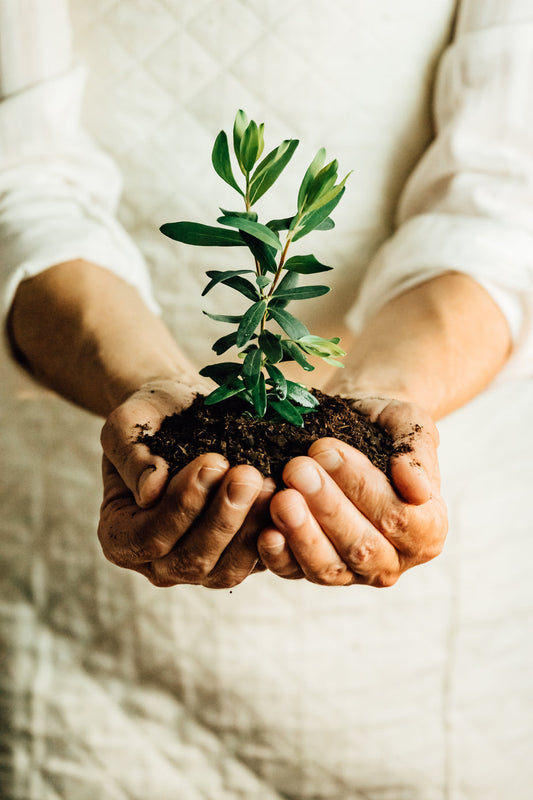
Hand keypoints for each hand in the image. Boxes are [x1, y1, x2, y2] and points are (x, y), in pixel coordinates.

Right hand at [99, 379, 274, 587]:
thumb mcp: (130, 423)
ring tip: (272, 485)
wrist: (189, 411)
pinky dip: (276, 534)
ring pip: (228, 570)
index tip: (213, 462)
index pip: (148, 538)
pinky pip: (260, 562)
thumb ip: (132, 455)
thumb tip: (150, 491)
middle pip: (191, 560)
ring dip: (251, 528)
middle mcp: (159, 562)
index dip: (181, 505)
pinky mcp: (241, 559)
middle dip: (223, 518)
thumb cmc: (154, 416)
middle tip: (249, 474)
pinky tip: (290, 499)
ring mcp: (202, 567)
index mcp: (120, 536)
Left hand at [256, 397, 446, 586]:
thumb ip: (417, 455)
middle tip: (297, 469)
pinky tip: (265, 531)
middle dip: (327, 507)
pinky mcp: (311, 570)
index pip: (398, 518)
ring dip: (302, 533)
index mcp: (428, 530)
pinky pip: (294, 572)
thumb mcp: (410, 425)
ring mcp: (352, 572)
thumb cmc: (385, 426)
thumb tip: (418, 490)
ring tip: (281, 497)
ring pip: (328, 568)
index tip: (327, 452)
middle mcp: (393, 560)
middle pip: (362, 547)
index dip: (361, 488)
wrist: (354, 426)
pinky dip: (278, 555)